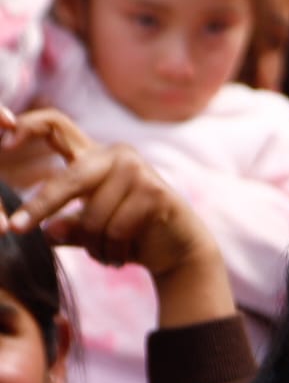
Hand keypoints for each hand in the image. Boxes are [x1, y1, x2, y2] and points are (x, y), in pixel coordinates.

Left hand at [0, 107, 214, 272]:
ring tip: (105, 255)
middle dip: (42, 206)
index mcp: (93, 157)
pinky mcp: (154, 191)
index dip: (27, 127)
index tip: (3, 143)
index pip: (56, 126)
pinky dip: (113, 251)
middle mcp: (115, 156)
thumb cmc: (130, 235)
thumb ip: (68, 228)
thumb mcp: (90, 230)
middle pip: (69, 179)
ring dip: (94, 246)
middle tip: (18, 228)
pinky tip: (122, 256)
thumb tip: (49, 230)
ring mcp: (137, 170)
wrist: (178, 249)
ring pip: (93, 215)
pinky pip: (116, 228)